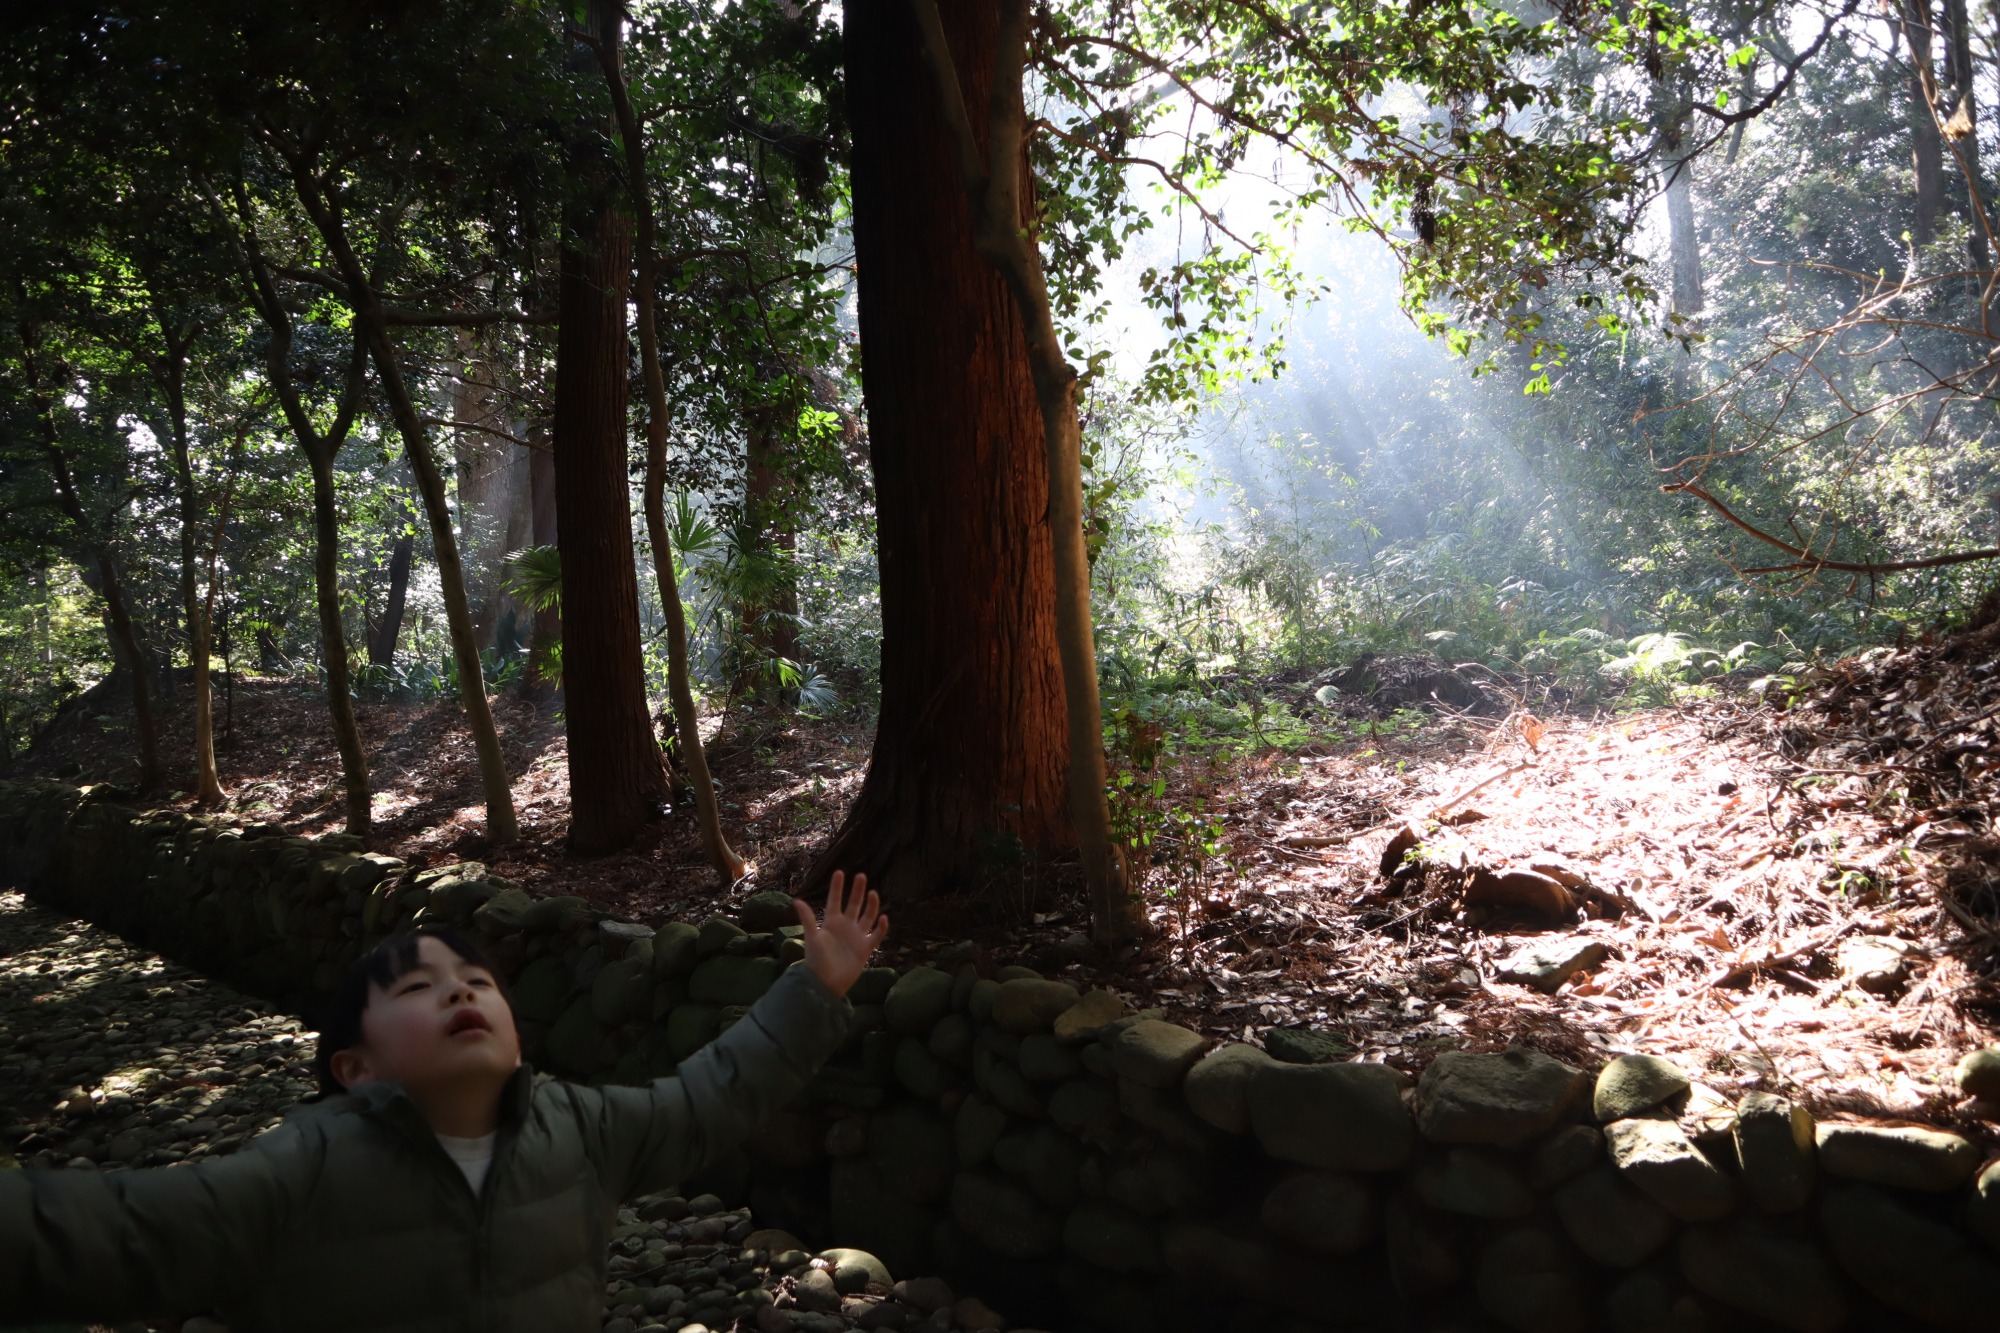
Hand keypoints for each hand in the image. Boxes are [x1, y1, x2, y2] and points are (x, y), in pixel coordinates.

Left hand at [793, 870, 887, 997]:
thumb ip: (807, 919)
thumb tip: (797, 901)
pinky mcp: (865, 948)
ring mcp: (856, 936)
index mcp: (831, 922)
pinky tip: (884, 918)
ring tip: (873, 892)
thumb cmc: (816, 960)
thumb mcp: (812, 937)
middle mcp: (845, 926)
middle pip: (854, 904)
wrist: (826, 982)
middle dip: (857, 891)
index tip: (839, 872)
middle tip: (861, 876)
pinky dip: (881, 927)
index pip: (835, 900)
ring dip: (871, 905)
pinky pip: (876, 935)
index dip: (837, 887)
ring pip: (867, 916)